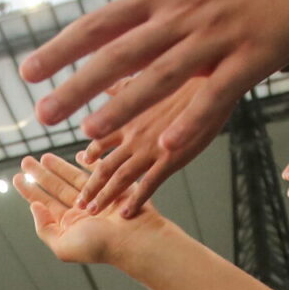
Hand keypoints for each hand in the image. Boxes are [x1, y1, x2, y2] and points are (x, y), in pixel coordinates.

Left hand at [17, 153, 173, 266]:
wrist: (135, 238)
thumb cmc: (101, 246)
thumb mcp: (63, 245)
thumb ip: (45, 229)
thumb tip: (34, 207)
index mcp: (70, 225)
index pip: (45, 204)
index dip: (30, 191)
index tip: (18, 178)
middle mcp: (82, 211)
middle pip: (56, 188)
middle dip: (40, 174)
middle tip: (26, 161)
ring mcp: (98, 197)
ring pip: (73, 178)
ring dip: (58, 167)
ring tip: (43, 156)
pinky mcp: (113, 186)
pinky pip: (98, 171)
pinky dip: (88, 163)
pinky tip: (77, 156)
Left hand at [23, 0, 288, 142]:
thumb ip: (148, 2)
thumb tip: (109, 22)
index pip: (100, 24)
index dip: (62, 48)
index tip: (28, 72)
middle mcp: (181, 16)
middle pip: (120, 53)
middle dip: (77, 84)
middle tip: (42, 114)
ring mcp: (214, 38)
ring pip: (161, 76)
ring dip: (124, 104)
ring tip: (90, 132)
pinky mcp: (248, 59)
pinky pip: (215, 94)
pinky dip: (192, 119)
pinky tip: (168, 145)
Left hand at [76, 76, 215, 216]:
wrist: (209, 80)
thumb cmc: (184, 78)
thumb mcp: (149, 75)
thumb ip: (126, 85)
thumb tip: (108, 81)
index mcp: (129, 116)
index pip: (100, 138)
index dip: (89, 153)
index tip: (81, 164)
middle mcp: (134, 135)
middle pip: (104, 164)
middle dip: (90, 186)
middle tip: (79, 203)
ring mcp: (151, 149)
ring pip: (120, 178)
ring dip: (104, 196)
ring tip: (91, 211)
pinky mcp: (170, 159)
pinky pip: (149, 185)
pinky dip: (136, 201)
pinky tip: (126, 214)